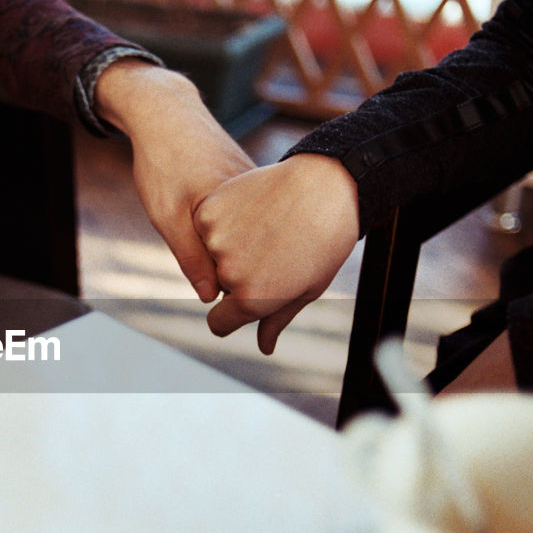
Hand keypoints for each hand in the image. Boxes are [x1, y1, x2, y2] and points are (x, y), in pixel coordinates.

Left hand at [93, 61, 255, 300]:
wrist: (166, 113)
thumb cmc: (163, 163)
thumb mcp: (168, 216)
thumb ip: (190, 256)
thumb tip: (210, 296)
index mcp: (240, 210)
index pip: (249, 266)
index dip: (236, 284)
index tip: (228, 292)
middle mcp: (256, 197)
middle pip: (256, 250)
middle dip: (243, 267)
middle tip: (225, 273)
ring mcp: (257, 188)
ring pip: (254, 233)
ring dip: (243, 247)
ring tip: (226, 250)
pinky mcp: (253, 182)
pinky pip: (253, 217)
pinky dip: (243, 228)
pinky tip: (229, 230)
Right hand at [193, 153, 360, 353]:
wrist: (327, 186)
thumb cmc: (324, 242)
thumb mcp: (305, 289)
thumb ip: (276, 320)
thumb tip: (264, 347)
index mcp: (251, 300)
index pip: (219, 323)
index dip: (231, 315)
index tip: (244, 299)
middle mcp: (229, 273)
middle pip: (219, 286)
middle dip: (237, 274)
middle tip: (270, 249)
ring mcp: (216, 240)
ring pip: (210, 253)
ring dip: (227, 244)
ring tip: (264, 226)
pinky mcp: (210, 210)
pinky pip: (206, 224)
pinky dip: (221, 219)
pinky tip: (251, 208)